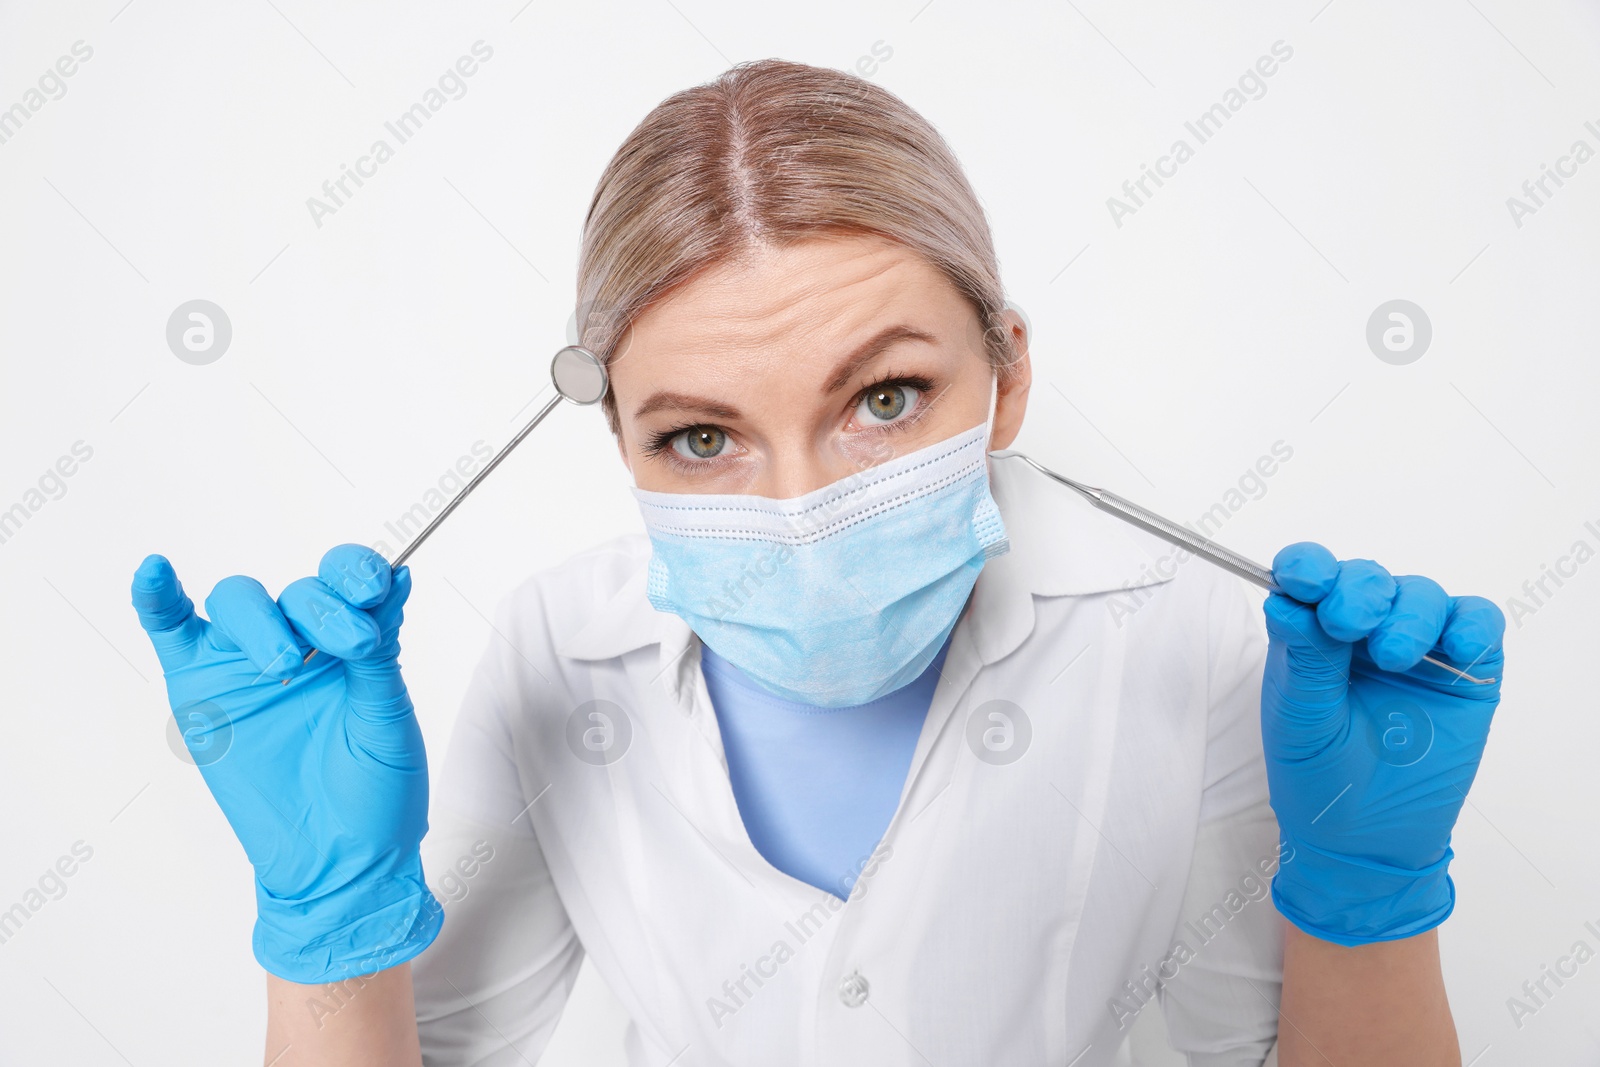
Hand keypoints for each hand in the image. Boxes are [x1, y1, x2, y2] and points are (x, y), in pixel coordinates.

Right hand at [130, 545, 441, 982]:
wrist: (339, 863)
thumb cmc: (375, 795)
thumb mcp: (386, 718)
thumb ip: (380, 651)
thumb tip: (397, 579)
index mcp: (352, 642)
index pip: (348, 579)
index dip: (359, 570)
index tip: (378, 589)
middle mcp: (301, 644)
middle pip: (297, 591)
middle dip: (323, 609)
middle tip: (349, 647)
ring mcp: (246, 665)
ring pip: (240, 602)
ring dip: (263, 620)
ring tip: (285, 664)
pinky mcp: (201, 691)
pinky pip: (170, 632)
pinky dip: (156, 599)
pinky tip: (154, 571)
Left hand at [1259, 541, 1505, 945]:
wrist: (1368, 843)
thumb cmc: (1321, 782)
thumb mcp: (1301, 723)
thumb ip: (1304, 660)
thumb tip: (1290, 601)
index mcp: (1311, 637)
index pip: (1310, 579)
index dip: (1308, 567)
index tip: (1304, 578)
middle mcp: (1362, 634)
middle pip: (1368, 578)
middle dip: (1359, 591)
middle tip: (1348, 624)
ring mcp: (1416, 649)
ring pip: (1420, 595)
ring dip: (1408, 614)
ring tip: (1393, 656)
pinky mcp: (1464, 673)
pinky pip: (1477, 624)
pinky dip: (1470, 625)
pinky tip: (1456, 648)